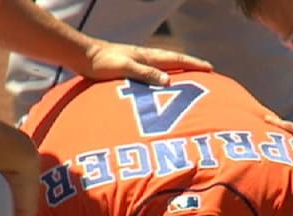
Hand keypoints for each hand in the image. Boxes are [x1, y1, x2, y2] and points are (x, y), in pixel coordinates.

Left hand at [80, 41, 212, 85]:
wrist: (82, 57)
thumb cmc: (101, 63)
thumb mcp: (124, 68)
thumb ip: (145, 73)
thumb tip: (168, 81)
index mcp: (146, 56)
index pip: (176, 60)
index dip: (194, 64)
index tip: (210, 69)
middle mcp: (144, 57)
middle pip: (173, 60)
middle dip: (191, 66)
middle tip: (207, 72)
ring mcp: (136, 61)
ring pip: (163, 65)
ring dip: (177, 70)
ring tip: (188, 77)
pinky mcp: (127, 67)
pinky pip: (151, 71)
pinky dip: (161, 75)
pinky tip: (159, 82)